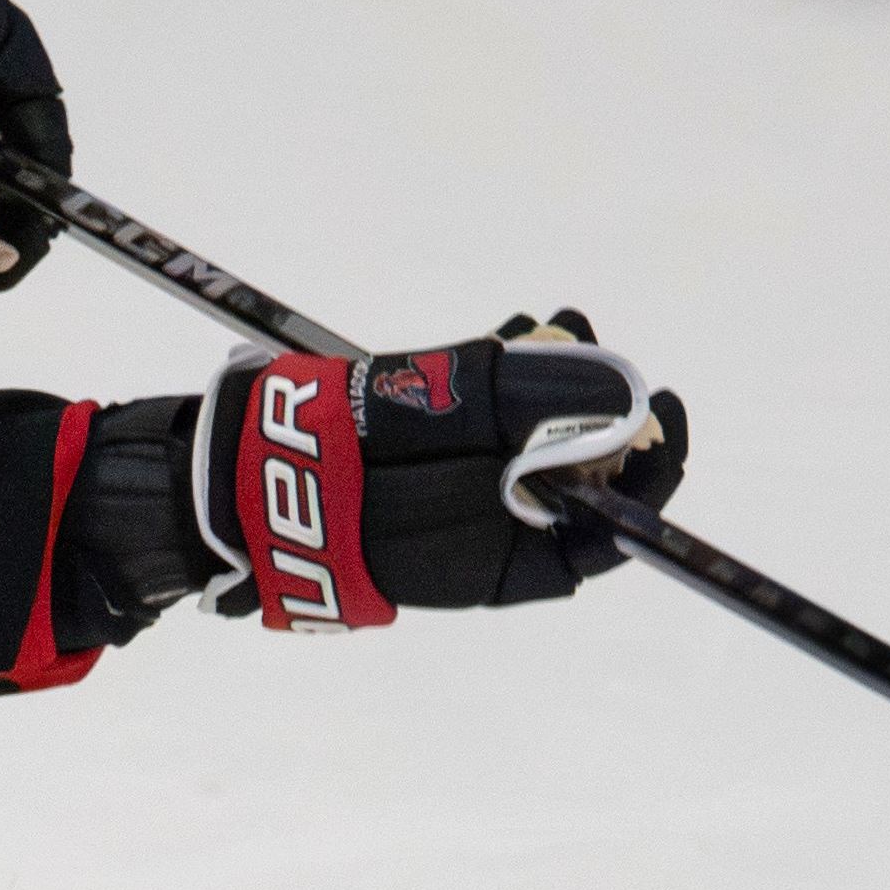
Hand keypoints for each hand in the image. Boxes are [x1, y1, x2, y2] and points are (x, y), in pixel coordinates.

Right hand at [199, 312, 683, 630]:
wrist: (226, 493)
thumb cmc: (330, 476)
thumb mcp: (437, 428)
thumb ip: (525, 406)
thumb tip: (620, 391)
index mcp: (506, 563)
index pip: (606, 525)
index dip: (649, 467)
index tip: (663, 405)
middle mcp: (489, 545)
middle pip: (572, 476)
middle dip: (588, 406)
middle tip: (580, 333)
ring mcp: (453, 514)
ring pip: (528, 450)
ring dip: (543, 389)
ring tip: (545, 326)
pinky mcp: (418, 482)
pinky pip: (482, 442)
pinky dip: (499, 396)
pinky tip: (504, 342)